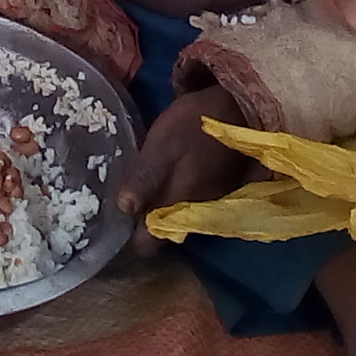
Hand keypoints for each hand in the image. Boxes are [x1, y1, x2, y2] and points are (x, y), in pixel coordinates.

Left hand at [118, 87, 248, 256]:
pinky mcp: (217, 191)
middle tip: (123, 195)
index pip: (149, 245)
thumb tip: (123, 208)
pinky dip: (177, 193)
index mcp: (176, 206)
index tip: (115, 220)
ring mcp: (208, 204)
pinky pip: (189, 203)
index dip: (130, 237)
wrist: (240, 109)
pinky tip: (168, 172)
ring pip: (174, 219)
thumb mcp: (163, 145)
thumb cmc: (196, 125)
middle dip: (142, 222)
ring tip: (142, 181)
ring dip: (159, 206)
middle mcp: (193, 215)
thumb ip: (144, 178)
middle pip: (160, 235)